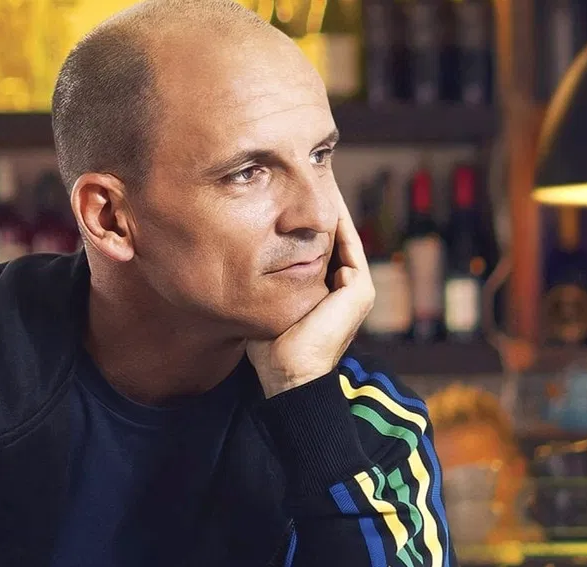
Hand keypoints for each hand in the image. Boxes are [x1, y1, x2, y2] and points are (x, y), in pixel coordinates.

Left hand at [247, 188, 374, 397]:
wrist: (287, 373)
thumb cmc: (268, 344)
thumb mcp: (262, 302)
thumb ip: (259, 280)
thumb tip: (227, 257)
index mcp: (324, 287)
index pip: (316, 244)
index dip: (302, 219)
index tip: (282, 192)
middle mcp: (344, 285)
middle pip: (331, 235)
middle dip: (317, 206)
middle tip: (301, 173)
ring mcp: (356, 287)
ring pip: (341, 235)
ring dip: (330, 206)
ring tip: (315, 176)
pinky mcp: (359, 290)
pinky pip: (348, 245)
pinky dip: (337, 221)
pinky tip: (323, 199)